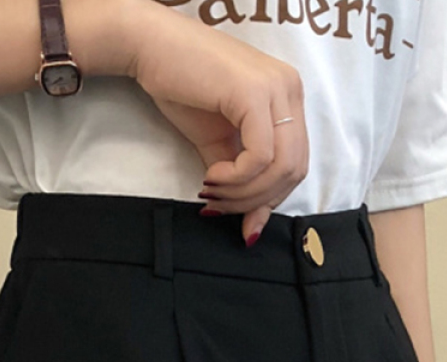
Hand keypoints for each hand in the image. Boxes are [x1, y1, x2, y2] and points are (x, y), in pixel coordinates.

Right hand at [123, 5, 308, 243]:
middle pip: (294, 170)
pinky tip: (211, 176)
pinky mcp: (254, 92)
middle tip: (219, 206)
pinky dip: (236, 178)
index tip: (242, 222)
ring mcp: (276, 87)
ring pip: (281, 167)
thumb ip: (240, 181)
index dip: (270, 200)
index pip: (296, 164)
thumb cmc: (182, 89)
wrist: (150, 48)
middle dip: (256, 201)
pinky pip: (260, 156)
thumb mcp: (218, 144)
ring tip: (212, 191)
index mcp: (287, 99)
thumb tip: (251, 229)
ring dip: (244, 194)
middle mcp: (289, 89)